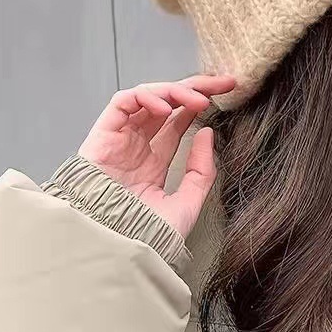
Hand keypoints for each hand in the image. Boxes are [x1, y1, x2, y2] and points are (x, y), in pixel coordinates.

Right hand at [77, 75, 234, 238]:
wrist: (116, 248)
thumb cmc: (146, 235)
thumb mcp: (187, 202)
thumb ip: (201, 170)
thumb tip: (208, 133)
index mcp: (154, 163)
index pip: (179, 121)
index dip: (200, 103)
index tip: (228, 92)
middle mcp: (136, 147)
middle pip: (167, 103)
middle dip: (195, 87)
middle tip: (222, 83)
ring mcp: (119, 140)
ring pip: (147, 96)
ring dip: (175, 91)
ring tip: (199, 101)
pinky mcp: (102, 135)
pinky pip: (122, 102)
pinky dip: (146, 96)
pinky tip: (167, 109)